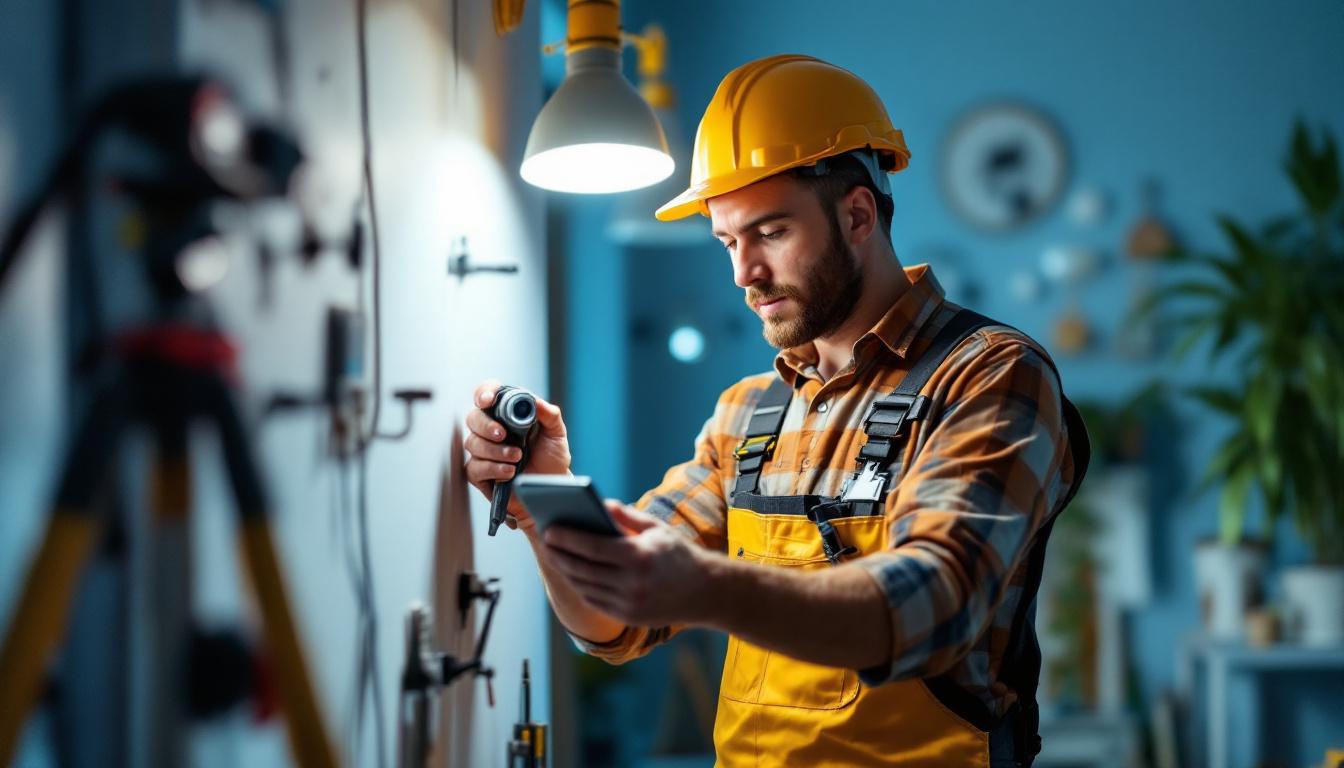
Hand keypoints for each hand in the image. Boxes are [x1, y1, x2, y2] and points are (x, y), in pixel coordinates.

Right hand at [463, 379, 571, 529]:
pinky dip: (493, 468)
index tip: (488, 400)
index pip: (487, 394)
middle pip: (473, 418)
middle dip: (486, 426)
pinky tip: (509, 471)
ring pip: (473, 443)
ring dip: (496, 451)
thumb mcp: (556, 433)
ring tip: (517, 457)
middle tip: (503, 434)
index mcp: (507, 414)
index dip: (484, 393)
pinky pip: (474, 467)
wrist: (551, 487)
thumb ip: (550, 415)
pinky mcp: (480, 473)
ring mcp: (484, 451)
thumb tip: (536, 401)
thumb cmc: (551, 458)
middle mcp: (492, 429)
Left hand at [540, 501, 712, 626]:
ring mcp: (629, 603)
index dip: (568, 538)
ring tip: (555, 556)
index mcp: (639, 556)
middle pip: (583, 569)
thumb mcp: (657, 529)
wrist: (704, 592)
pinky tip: (573, 574)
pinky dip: (581, 587)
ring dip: (567, 571)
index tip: (549, 530)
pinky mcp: (628, 617)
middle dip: (560, 555)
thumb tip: (599, 505)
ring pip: (585, 587)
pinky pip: (595, 601)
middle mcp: (632, 583)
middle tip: (546, 542)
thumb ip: (627, 516)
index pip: (593, 547)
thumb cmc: (679, 554)